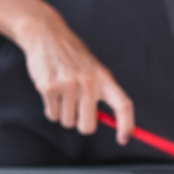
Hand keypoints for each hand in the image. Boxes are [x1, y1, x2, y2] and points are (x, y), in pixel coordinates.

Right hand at [14, 10, 133, 144]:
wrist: (46, 34)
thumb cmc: (72, 55)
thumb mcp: (93, 69)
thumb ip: (102, 93)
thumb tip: (110, 121)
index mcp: (104, 78)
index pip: (123, 105)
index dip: (126, 126)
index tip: (124, 139)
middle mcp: (88, 82)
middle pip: (88, 126)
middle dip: (81, 124)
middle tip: (76, 109)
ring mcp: (68, 85)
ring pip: (68, 122)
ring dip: (63, 113)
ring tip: (62, 92)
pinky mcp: (49, 88)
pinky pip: (52, 115)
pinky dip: (51, 108)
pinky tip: (51, 91)